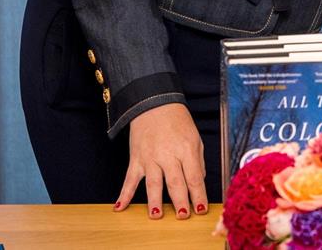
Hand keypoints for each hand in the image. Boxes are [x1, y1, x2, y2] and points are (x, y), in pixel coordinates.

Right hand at [115, 103, 207, 219]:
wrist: (154, 104)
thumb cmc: (178, 122)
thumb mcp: (195, 138)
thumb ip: (197, 162)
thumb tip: (199, 182)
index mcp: (186, 149)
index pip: (194, 177)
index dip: (198, 195)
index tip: (201, 209)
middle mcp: (168, 154)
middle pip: (175, 182)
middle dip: (180, 201)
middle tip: (183, 216)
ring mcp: (150, 158)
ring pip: (153, 183)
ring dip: (154, 201)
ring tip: (156, 216)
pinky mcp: (136, 159)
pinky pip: (130, 179)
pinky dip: (124, 194)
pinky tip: (120, 207)